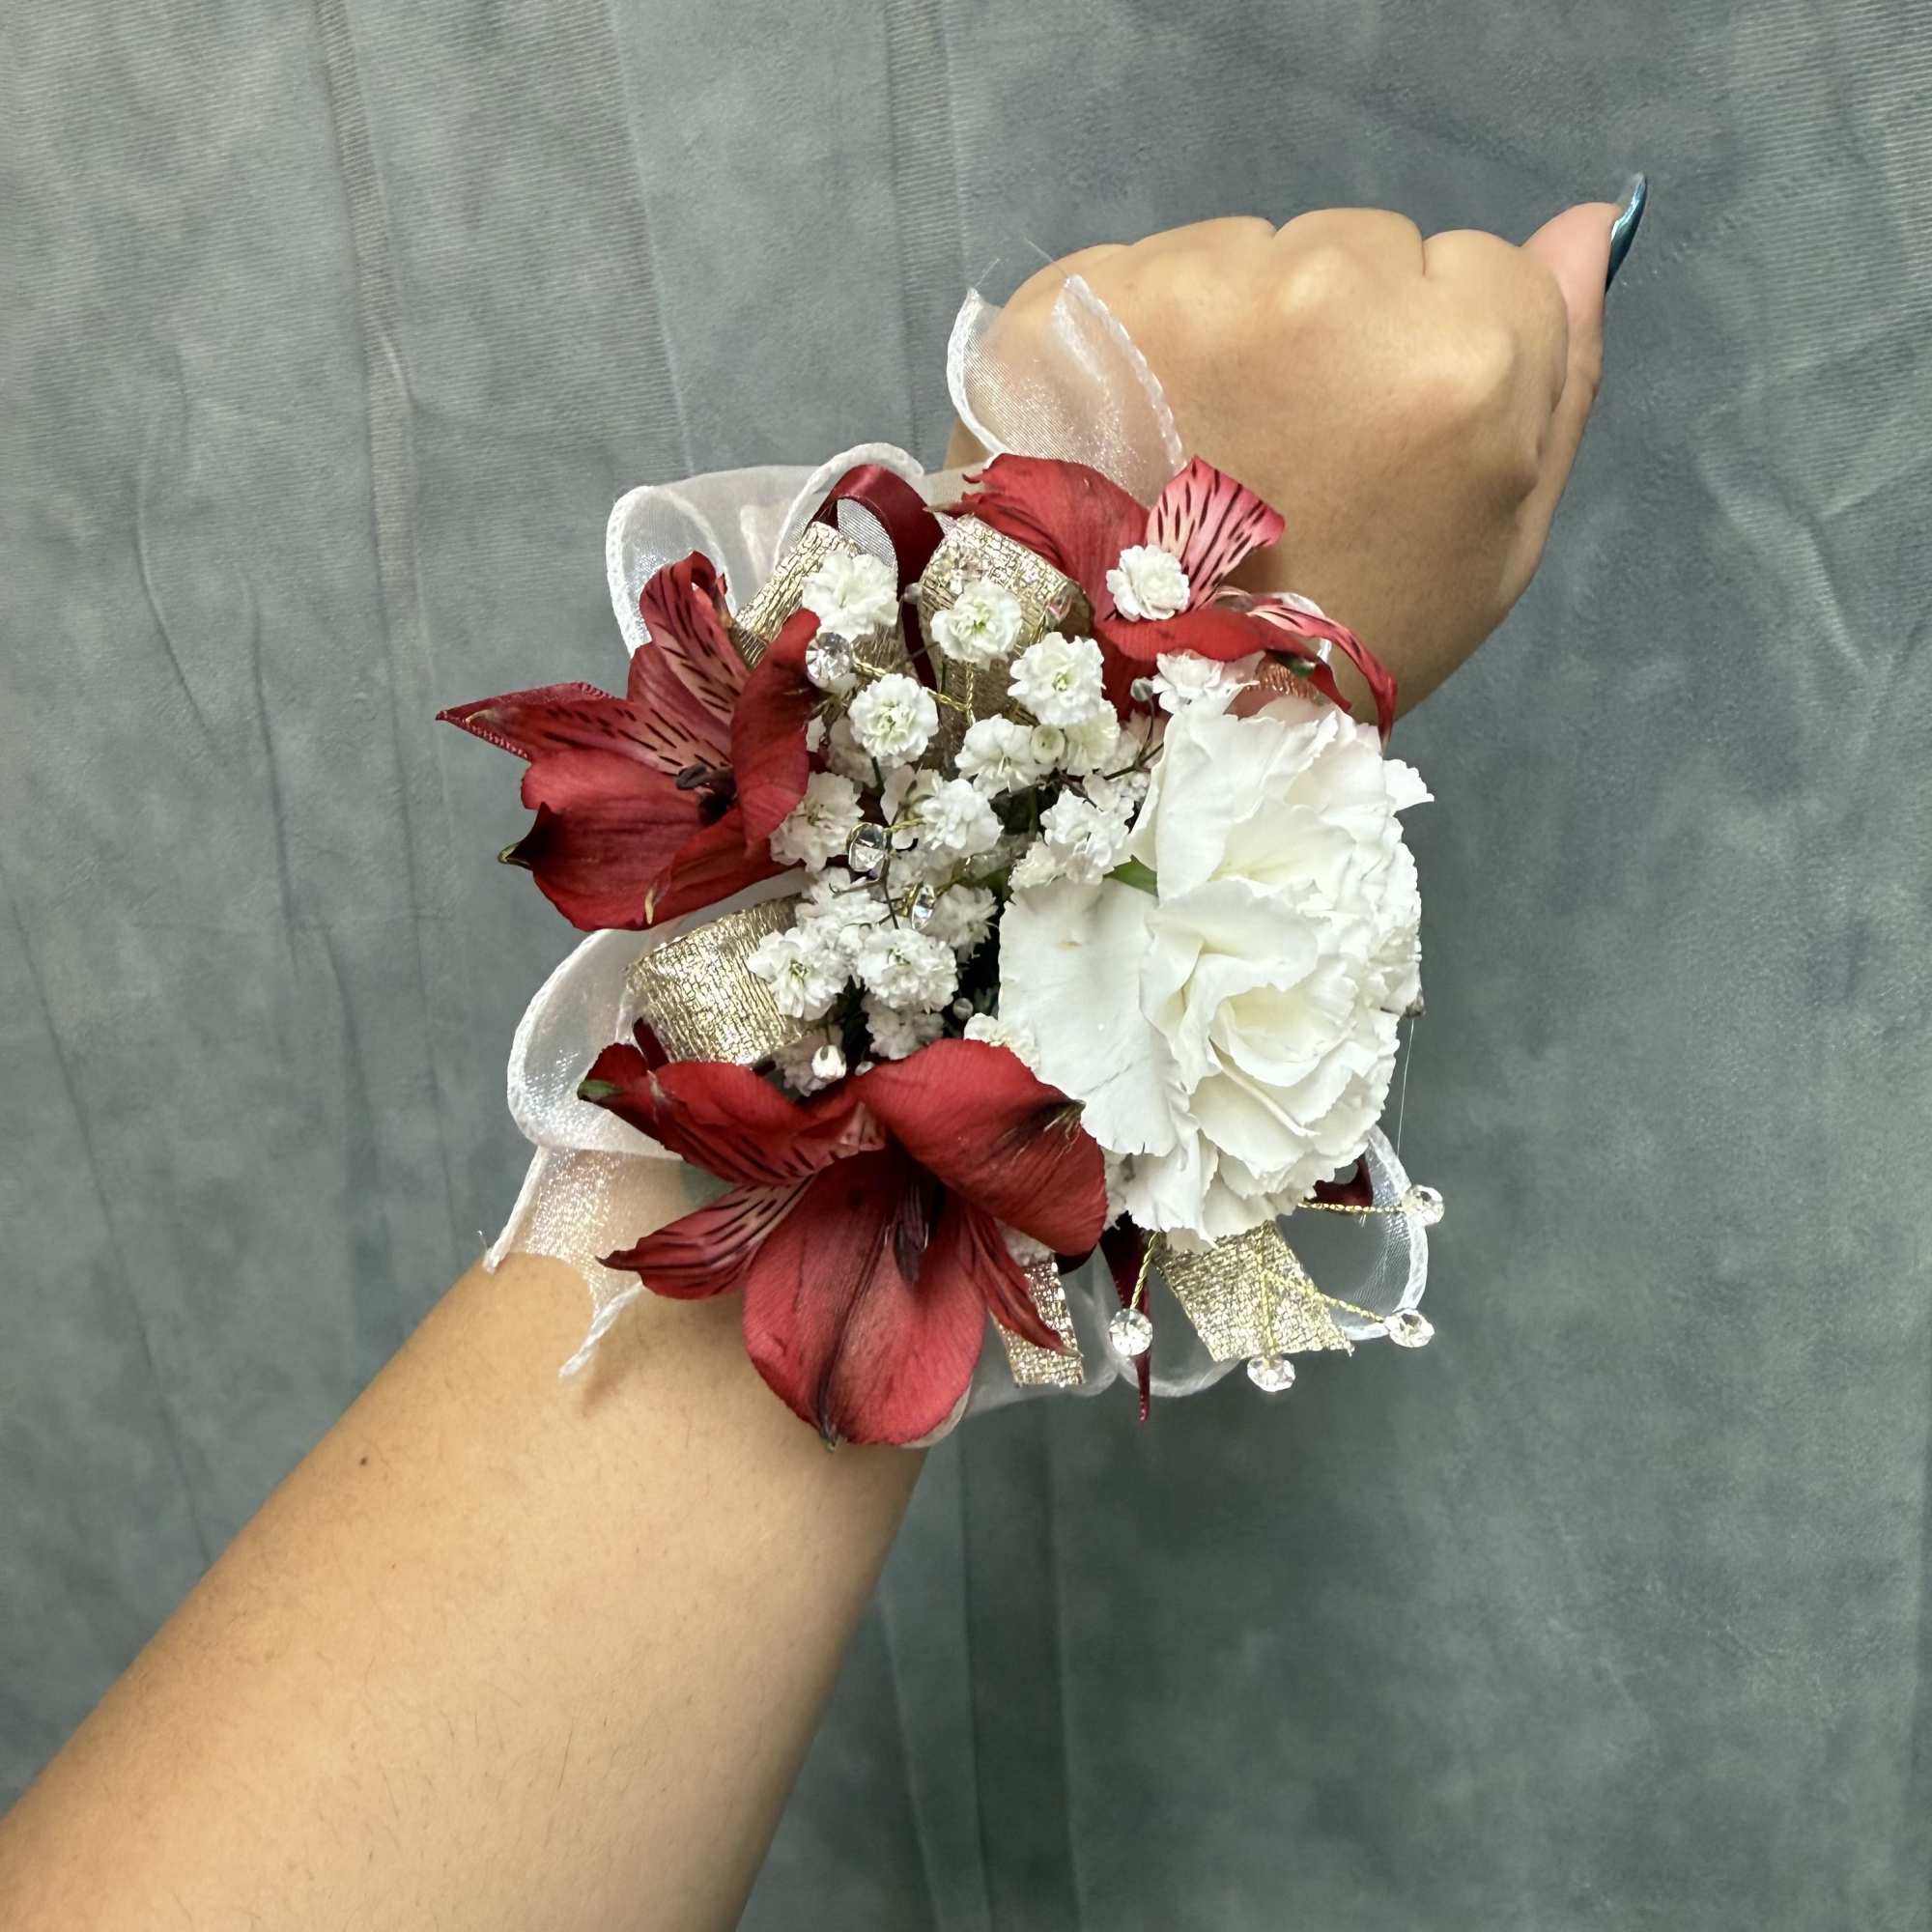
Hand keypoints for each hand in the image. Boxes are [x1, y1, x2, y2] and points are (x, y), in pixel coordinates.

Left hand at [952, 199, 1629, 713]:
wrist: (1159, 700)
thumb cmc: (1354, 634)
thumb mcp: (1499, 540)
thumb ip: (1562, 372)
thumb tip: (1585, 224)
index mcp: (1461, 354)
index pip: (1483, 268)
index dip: (1438, 359)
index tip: (1388, 445)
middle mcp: (1332, 291)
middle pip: (1368, 252)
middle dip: (1344, 335)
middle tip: (1293, 460)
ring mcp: (1200, 288)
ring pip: (1258, 250)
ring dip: (1245, 328)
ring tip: (1214, 450)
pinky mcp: (1090, 298)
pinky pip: (1154, 266)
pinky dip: (1151, 335)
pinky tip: (1144, 427)